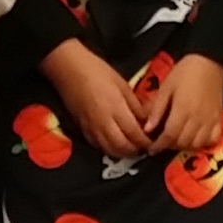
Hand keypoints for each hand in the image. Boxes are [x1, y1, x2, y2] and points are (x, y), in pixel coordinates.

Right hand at [42, 39, 153, 159]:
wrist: (68, 69)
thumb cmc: (97, 71)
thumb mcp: (122, 83)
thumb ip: (135, 104)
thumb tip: (147, 120)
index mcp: (115, 107)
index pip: (134, 132)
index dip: (145, 141)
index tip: (154, 142)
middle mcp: (103, 122)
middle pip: (122, 146)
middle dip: (135, 150)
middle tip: (144, 147)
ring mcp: (91, 128)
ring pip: (109, 149)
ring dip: (123, 153)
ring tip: (132, 149)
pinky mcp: (82, 129)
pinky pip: (97, 146)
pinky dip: (109, 149)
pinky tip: (115, 145)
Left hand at [142, 52, 222, 154]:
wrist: (210, 62)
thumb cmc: (185, 72)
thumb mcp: (166, 87)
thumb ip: (157, 109)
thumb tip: (147, 129)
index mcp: (182, 110)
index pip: (169, 135)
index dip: (159, 145)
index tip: (152, 148)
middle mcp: (197, 119)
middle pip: (183, 142)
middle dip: (170, 146)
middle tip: (163, 141)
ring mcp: (210, 120)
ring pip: (197, 144)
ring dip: (185, 146)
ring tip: (177, 140)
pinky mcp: (219, 118)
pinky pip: (213, 139)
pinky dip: (204, 143)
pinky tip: (196, 138)